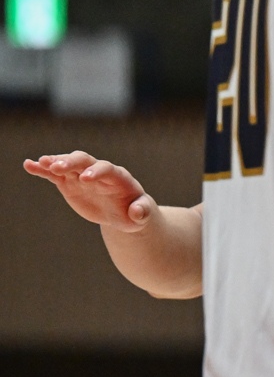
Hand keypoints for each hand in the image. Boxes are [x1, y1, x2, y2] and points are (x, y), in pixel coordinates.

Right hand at [23, 152, 156, 232]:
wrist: (123, 212)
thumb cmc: (134, 212)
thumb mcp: (141, 215)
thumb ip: (142, 211)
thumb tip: (138, 212)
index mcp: (118, 177)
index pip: (107, 169)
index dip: (97, 172)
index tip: (85, 179)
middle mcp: (98, 171)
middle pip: (84, 161)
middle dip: (71, 162)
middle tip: (57, 167)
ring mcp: (82, 175)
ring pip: (67, 164)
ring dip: (54, 162)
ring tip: (40, 162)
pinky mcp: (69, 182)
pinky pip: (54, 174)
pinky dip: (42, 169)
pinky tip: (28, 165)